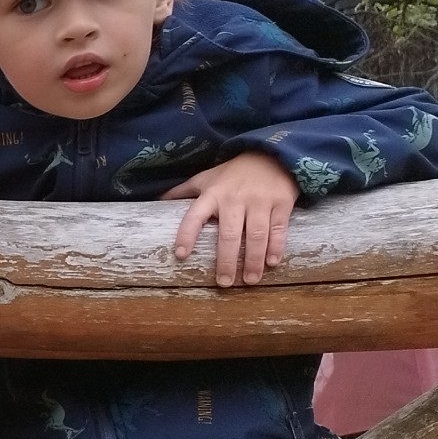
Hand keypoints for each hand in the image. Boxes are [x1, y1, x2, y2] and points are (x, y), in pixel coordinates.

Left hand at [161, 152, 297, 287]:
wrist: (272, 155)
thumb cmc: (233, 173)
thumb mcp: (205, 178)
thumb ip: (183, 191)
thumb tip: (156, 202)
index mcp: (212, 194)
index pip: (194, 216)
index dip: (186, 235)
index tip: (181, 255)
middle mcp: (235, 199)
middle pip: (229, 234)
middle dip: (226, 260)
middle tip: (223, 283)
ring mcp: (260, 201)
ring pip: (256, 235)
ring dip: (252, 260)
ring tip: (249, 280)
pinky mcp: (282, 202)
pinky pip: (278, 229)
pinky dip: (276, 247)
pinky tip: (271, 264)